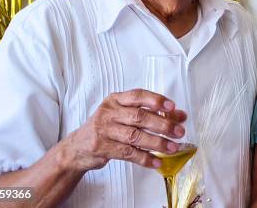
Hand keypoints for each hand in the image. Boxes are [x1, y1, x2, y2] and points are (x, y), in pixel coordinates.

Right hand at [60, 88, 187, 172]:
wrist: (77, 147)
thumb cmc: (107, 127)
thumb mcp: (124, 114)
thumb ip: (150, 113)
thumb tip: (179, 115)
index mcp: (116, 99)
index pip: (138, 95)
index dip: (156, 100)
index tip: (172, 106)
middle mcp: (109, 112)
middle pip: (139, 117)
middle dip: (162, 124)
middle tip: (179, 131)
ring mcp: (104, 130)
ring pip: (135, 136)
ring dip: (157, 143)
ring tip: (172, 147)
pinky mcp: (102, 148)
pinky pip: (128, 154)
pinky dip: (144, 158)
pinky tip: (156, 161)